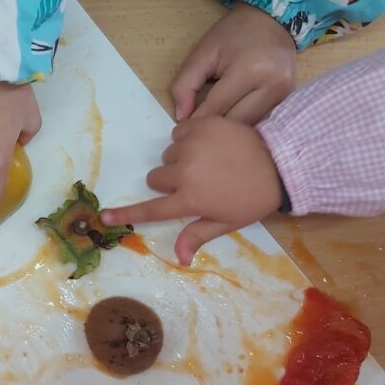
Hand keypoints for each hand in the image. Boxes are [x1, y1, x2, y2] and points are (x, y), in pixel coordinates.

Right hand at [101, 117, 280, 264]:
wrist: (279, 162)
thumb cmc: (252, 198)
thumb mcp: (226, 221)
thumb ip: (197, 235)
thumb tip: (178, 259)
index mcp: (190, 199)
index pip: (151, 210)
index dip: (126, 214)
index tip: (104, 216)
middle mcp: (185, 172)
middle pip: (156, 177)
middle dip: (169, 181)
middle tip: (195, 182)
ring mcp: (192, 146)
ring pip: (168, 154)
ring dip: (179, 159)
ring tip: (206, 161)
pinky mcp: (200, 125)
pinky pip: (179, 132)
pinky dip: (188, 138)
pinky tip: (208, 144)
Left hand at [171, 1, 296, 124]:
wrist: (273, 17)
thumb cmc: (235, 32)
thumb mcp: (203, 52)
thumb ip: (185, 84)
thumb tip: (181, 117)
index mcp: (248, 71)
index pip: (216, 108)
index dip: (196, 121)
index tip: (182, 129)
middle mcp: (271, 85)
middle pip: (235, 122)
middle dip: (213, 128)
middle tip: (196, 130)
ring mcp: (283, 93)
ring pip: (249, 125)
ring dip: (229, 128)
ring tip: (213, 125)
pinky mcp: (287, 97)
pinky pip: (261, 119)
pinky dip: (243, 122)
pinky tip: (232, 118)